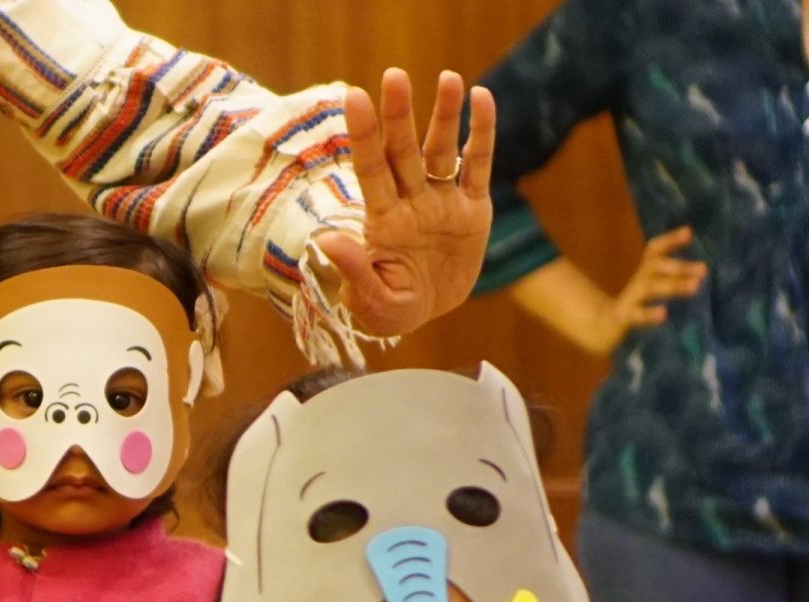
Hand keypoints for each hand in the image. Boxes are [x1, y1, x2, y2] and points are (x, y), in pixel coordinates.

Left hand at [314, 70, 495, 338]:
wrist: (428, 317)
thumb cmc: (390, 311)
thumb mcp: (370, 302)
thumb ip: (353, 271)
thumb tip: (326, 240)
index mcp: (383, 222)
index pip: (371, 170)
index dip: (364, 135)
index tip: (355, 97)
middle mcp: (410, 203)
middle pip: (403, 152)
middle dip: (399, 116)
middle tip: (395, 77)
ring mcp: (441, 202)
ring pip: (442, 150)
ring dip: (445, 115)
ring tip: (449, 77)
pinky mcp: (472, 210)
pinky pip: (477, 166)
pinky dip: (482, 134)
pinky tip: (482, 99)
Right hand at [595, 227, 706, 353]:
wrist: (602, 327)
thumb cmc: (633, 306)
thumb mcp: (649, 286)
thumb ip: (670, 277)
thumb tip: (701, 272)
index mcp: (644, 272)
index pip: (655, 250)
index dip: (669, 240)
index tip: (688, 233)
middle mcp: (638, 281)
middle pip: (656, 267)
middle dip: (679, 267)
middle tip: (703, 269)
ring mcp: (630, 299)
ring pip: (651, 288)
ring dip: (673, 285)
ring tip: (694, 287)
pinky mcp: (624, 317)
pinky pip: (637, 315)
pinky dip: (649, 314)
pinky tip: (663, 314)